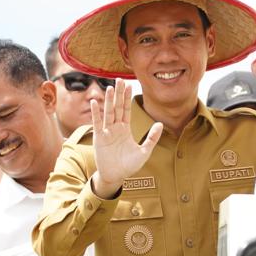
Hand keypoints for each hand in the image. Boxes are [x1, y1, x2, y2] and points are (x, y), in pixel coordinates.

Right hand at [90, 79, 163, 196]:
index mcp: (125, 129)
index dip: (127, 97)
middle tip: (119, 79)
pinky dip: (96, 113)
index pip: (126, 109)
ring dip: (109, 100)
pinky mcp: (99, 138)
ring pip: (108, 113)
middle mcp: (115, 128)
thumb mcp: (144, 151)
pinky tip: (95, 102)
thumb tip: (160, 123)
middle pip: (117, 107)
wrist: (116, 176)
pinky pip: (97, 124)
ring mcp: (106, 132)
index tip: (129, 84)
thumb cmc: (129, 165)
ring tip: (110, 87)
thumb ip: (152, 138)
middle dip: (119, 93)